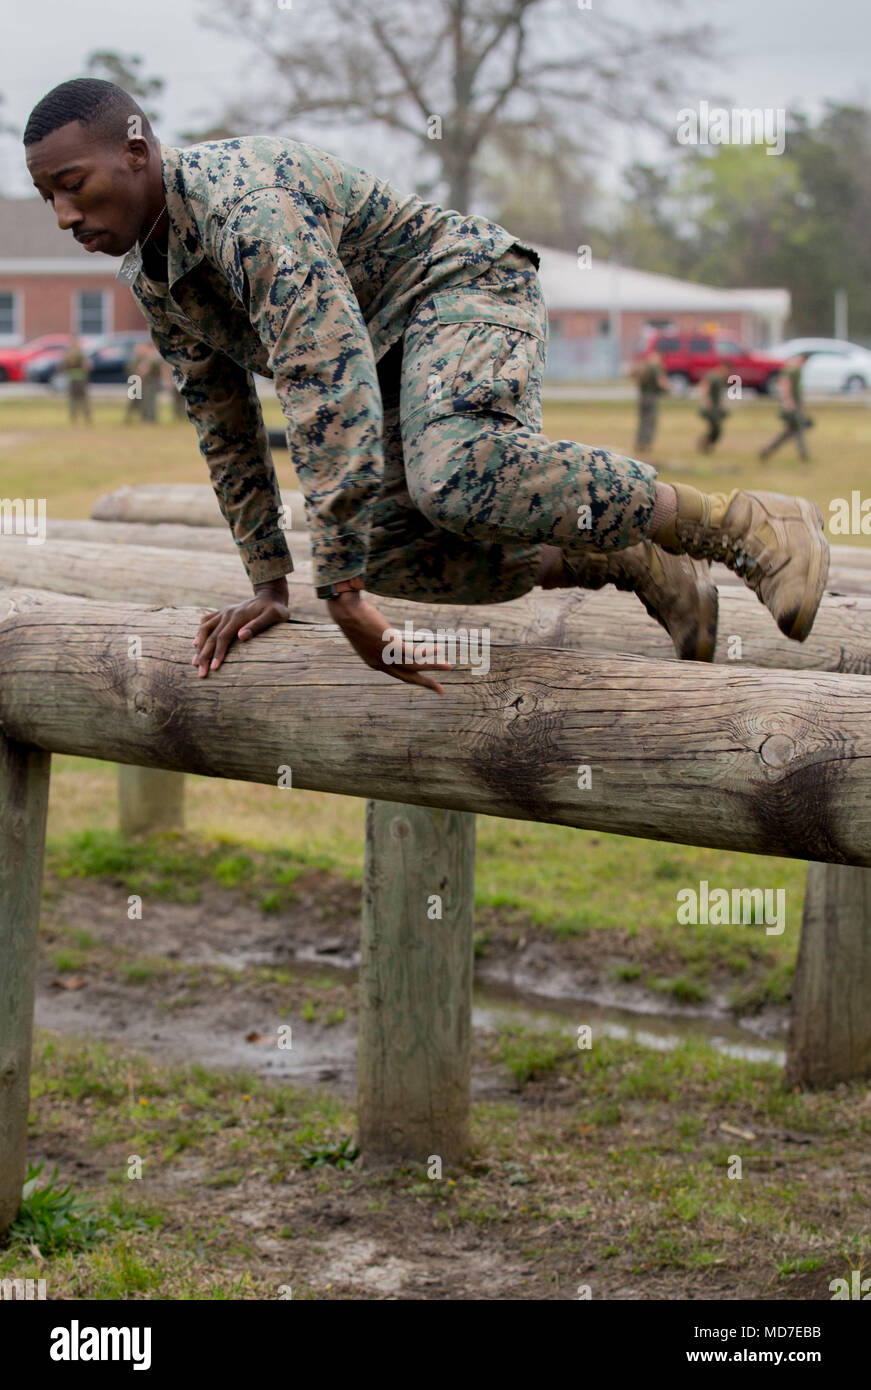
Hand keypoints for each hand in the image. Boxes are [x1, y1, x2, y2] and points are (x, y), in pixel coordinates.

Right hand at [192, 577, 289, 676]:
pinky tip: (196, 643)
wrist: (271, 595)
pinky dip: (200, 632)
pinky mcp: (223, 613)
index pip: (223, 637)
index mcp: (238, 616)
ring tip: (194, 662)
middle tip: (201, 673)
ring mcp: (223, 612)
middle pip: (211, 636)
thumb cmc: (275, 609)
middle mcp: (227, 613)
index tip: (214, 668)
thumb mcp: (274, 616)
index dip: (217, 653)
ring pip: (205, 629)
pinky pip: (206, 621)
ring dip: (199, 646)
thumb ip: (258, 625)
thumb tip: (242, 636)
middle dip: (204, 656)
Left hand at [327, 591, 450, 693]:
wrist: (346, 612)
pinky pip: (414, 653)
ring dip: (433, 667)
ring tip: (449, 666)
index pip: (398, 674)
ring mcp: (386, 656)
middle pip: (408, 677)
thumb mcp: (366, 634)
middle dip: (426, 684)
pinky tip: (437, 648)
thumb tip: (388, 634)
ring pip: (415, 666)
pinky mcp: (391, 646)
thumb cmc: (353, 618)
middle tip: (441, 691)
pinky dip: (427, 652)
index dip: (413, 675)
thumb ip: (379, 640)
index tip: (423, 678)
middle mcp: (380, 663)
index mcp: (374, 663)